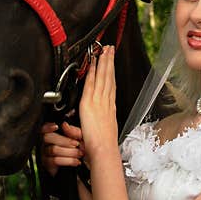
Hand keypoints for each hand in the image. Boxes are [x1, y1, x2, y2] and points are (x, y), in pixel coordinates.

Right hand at [39, 121, 85, 176]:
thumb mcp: (79, 138)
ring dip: (69, 152)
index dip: (48, 126)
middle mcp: (45, 143)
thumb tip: (64, 125)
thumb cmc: (78, 148)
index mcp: (51, 134)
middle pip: (47, 137)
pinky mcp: (48, 164)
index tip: (57, 127)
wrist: (79, 166)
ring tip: (80, 153)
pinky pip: (55, 160)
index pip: (44, 128)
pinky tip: (77, 162)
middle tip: (76, 144)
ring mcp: (45, 153)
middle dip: (64, 140)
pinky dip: (68, 161)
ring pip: (53, 149)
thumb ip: (74, 131)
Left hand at [78, 45, 118, 165]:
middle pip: (109, 78)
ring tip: (105, 50)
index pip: (110, 86)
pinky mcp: (89, 103)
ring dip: (103, 62)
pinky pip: (92, 83)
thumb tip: (89, 123)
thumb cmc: (102, 147)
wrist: (103, 151)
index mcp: (109, 108)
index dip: (111, 73)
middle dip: (109, 62)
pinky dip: (93, 72)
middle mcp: (106, 103)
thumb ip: (95, 125)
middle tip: (110, 49)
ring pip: (102, 77)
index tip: (111, 62)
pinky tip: (94, 63)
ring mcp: (99, 102)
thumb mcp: (100, 132)